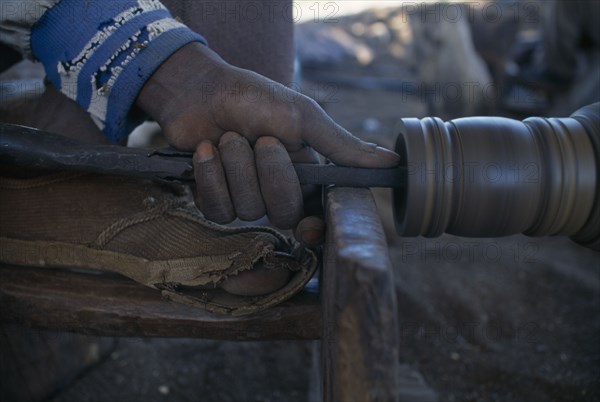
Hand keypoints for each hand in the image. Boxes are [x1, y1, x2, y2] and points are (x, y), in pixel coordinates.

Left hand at [137, 43, 399, 242]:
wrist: (199, 89)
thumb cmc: (254, 97)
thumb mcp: (303, 117)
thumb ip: (342, 145)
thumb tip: (393, 161)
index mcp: (304, 173)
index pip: (316, 215)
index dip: (314, 228)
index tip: (308, 227)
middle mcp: (276, 191)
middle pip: (282, 213)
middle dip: (269, 172)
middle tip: (259, 137)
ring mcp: (244, 198)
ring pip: (247, 210)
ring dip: (235, 166)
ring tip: (229, 137)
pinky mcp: (214, 199)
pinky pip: (216, 209)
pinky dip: (210, 175)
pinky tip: (205, 150)